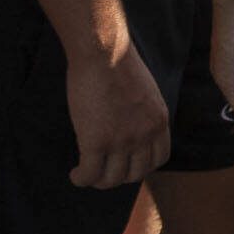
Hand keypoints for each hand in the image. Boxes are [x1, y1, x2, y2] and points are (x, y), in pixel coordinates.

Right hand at [66, 39, 170, 188]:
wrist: (103, 52)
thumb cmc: (117, 61)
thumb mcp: (145, 89)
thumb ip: (143, 111)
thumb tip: (131, 123)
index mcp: (158, 120)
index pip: (159, 158)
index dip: (142, 166)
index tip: (128, 163)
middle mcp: (144, 135)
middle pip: (135, 174)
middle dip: (119, 176)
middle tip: (104, 170)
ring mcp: (122, 140)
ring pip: (112, 179)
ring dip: (99, 181)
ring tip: (87, 174)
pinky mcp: (97, 141)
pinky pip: (90, 173)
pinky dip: (81, 179)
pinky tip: (75, 175)